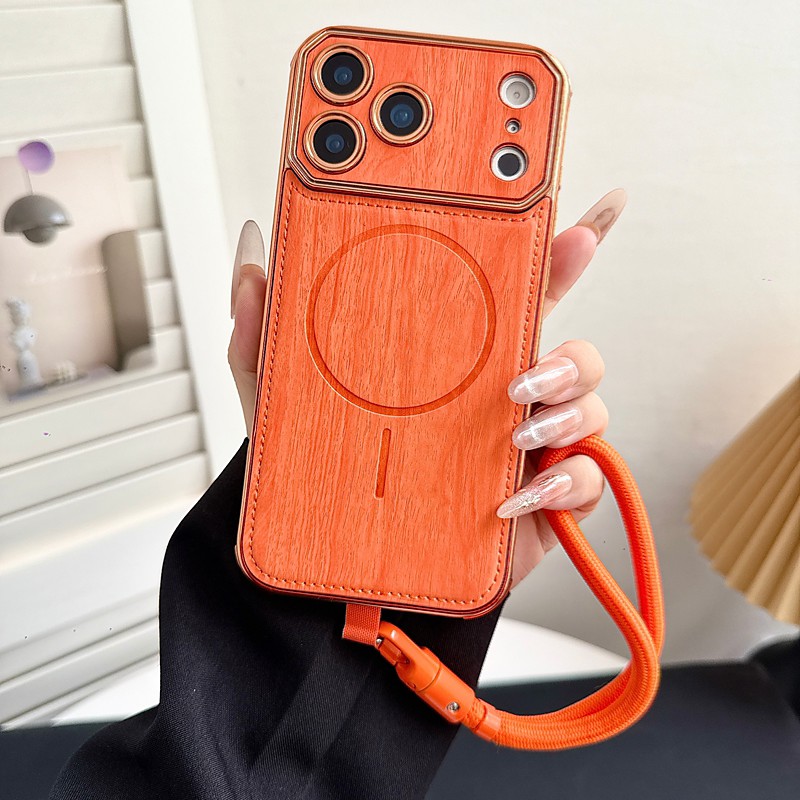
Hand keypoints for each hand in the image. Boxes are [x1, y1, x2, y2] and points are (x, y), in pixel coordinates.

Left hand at [228, 190, 626, 588]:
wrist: (340, 563)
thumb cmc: (327, 474)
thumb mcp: (284, 400)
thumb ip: (265, 331)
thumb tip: (252, 256)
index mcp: (461, 360)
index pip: (519, 295)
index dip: (558, 257)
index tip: (579, 224)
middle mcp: (505, 397)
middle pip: (575, 350)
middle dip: (572, 351)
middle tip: (526, 371)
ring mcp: (528, 449)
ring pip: (590, 407)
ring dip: (568, 413)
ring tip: (514, 430)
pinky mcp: (542, 504)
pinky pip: (588, 483)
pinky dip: (565, 484)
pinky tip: (514, 500)